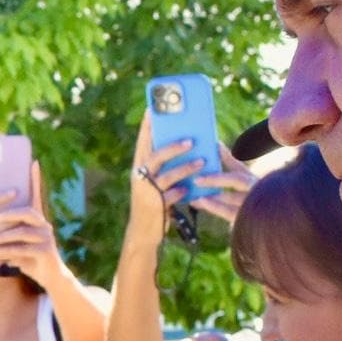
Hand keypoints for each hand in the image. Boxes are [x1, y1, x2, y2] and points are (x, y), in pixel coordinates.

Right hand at [133, 118, 255, 231]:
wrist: (143, 231)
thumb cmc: (154, 202)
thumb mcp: (155, 181)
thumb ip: (164, 166)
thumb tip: (187, 145)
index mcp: (139, 167)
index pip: (143, 142)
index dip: (147, 126)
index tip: (153, 109)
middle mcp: (140, 176)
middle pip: (156, 156)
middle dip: (174, 147)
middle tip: (192, 140)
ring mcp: (147, 191)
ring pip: (168, 175)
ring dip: (186, 168)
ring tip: (202, 162)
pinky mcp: (156, 205)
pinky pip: (173, 195)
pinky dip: (182, 192)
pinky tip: (190, 191)